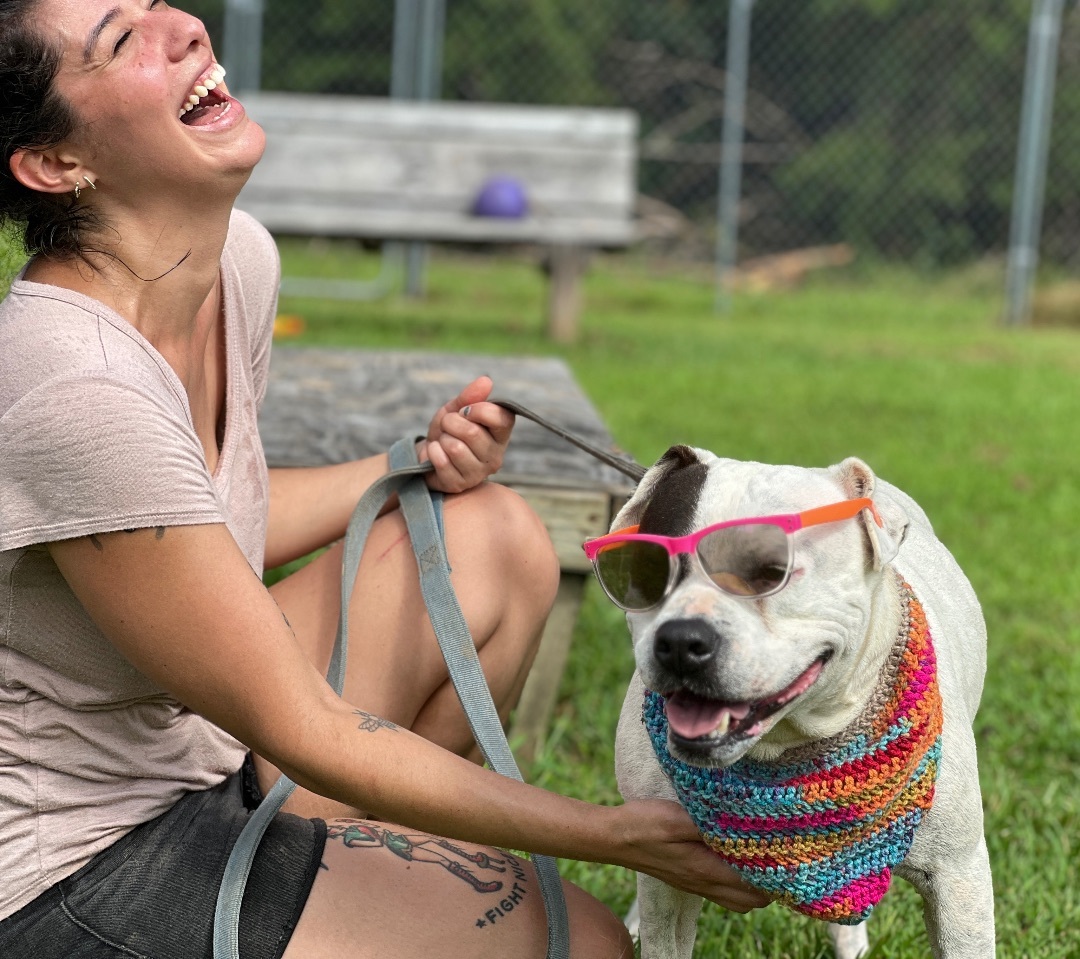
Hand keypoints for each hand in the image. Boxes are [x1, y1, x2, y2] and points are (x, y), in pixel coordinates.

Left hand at [419, 376, 515, 493]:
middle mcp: (496, 456)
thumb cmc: (447, 430)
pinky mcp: (460, 485)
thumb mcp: (456, 409)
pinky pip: (442, 462)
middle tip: (448, 427)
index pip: (500, 418)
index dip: (478, 409)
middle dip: (451, 423)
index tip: (465, 411)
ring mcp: (479, 473)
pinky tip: (436, 455)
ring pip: (455, 448)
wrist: (426, 454)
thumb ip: (470, 396)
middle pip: (472, 433)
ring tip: (443, 442)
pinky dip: (433, 453)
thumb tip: (486, 380)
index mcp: (501, 434)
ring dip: (442, 439)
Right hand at [613, 799, 770, 912]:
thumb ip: (710, 823)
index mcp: (706, 870)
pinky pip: (723, 891)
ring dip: (754, 885)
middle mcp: (704, 883)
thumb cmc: (644, 825)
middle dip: (771, 884)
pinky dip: (736, 881)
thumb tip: (741, 825)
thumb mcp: (677, 817)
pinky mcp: (688, 878)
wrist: (614, 837)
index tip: (787, 855)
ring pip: (738, 900)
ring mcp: (696, 884)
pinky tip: (733, 856)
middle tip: (779, 854)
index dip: (775, 876)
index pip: (754, 888)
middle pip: (751, 901)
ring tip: (761, 857)